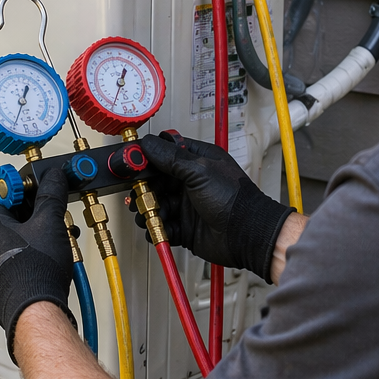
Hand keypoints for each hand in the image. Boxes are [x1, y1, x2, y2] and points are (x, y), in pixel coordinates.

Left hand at [0, 168, 75, 360]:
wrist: (34, 312)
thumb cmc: (35, 272)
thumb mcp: (50, 223)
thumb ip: (51, 195)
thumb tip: (53, 178)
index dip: (21, 190)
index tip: (37, 190)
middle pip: (6, 218)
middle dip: (33, 216)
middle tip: (52, 216)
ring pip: (10, 242)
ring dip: (33, 237)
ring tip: (56, 240)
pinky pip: (11, 263)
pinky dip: (27, 257)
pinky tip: (47, 261)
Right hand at [134, 133, 292, 282]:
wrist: (246, 234)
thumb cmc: (234, 199)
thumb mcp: (199, 171)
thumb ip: (171, 158)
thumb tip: (149, 144)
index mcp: (196, 162)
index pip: (165, 153)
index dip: (147, 158)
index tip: (132, 163)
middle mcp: (190, 182)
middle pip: (155, 181)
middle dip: (144, 188)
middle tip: (140, 193)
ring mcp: (186, 205)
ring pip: (156, 205)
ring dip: (149, 210)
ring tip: (150, 213)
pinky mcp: (184, 227)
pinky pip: (163, 227)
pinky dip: (157, 228)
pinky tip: (159, 227)